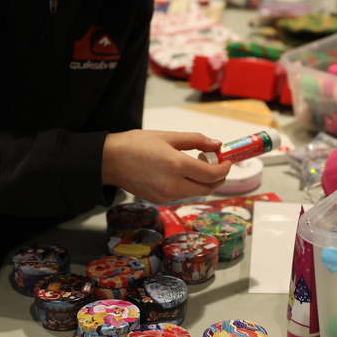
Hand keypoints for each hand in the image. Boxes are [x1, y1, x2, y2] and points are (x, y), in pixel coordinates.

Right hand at [102, 130, 229, 202]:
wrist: (110, 161)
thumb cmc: (136, 144)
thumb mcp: (168, 136)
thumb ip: (195, 140)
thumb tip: (216, 144)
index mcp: (176, 165)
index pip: (211, 174)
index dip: (224, 168)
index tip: (226, 160)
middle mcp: (173, 185)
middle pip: (207, 189)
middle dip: (218, 178)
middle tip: (217, 164)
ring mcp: (166, 195)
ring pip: (195, 193)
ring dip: (203, 182)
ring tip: (197, 164)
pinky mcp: (159, 200)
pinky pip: (182, 195)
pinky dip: (189, 186)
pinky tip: (182, 173)